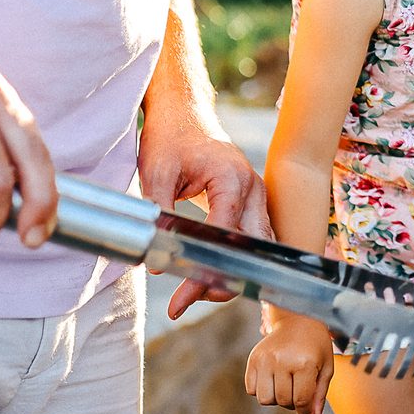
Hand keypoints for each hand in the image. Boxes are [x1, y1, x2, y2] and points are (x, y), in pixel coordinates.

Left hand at [137, 106, 271, 319]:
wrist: (185, 112)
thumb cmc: (170, 137)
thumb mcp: (156, 172)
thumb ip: (158, 212)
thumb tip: (157, 259)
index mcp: (233, 179)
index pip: (224, 236)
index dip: (204, 269)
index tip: (180, 297)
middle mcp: (254, 189)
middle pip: (251, 248)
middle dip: (223, 279)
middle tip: (186, 301)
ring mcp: (257, 196)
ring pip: (256, 248)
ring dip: (230, 272)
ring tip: (192, 292)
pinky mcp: (251, 203)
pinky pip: (251, 239)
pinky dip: (233, 259)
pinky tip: (206, 272)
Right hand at [246, 313, 335, 413]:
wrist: (298, 318)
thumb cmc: (316, 346)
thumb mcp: (325, 370)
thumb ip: (318, 398)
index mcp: (304, 363)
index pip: (301, 400)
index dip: (304, 413)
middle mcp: (282, 361)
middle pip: (282, 401)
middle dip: (292, 403)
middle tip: (298, 389)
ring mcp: (265, 360)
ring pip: (264, 399)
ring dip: (276, 398)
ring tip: (285, 383)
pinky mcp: (252, 359)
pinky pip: (251, 390)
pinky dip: (262, 390)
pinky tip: (273, 378)